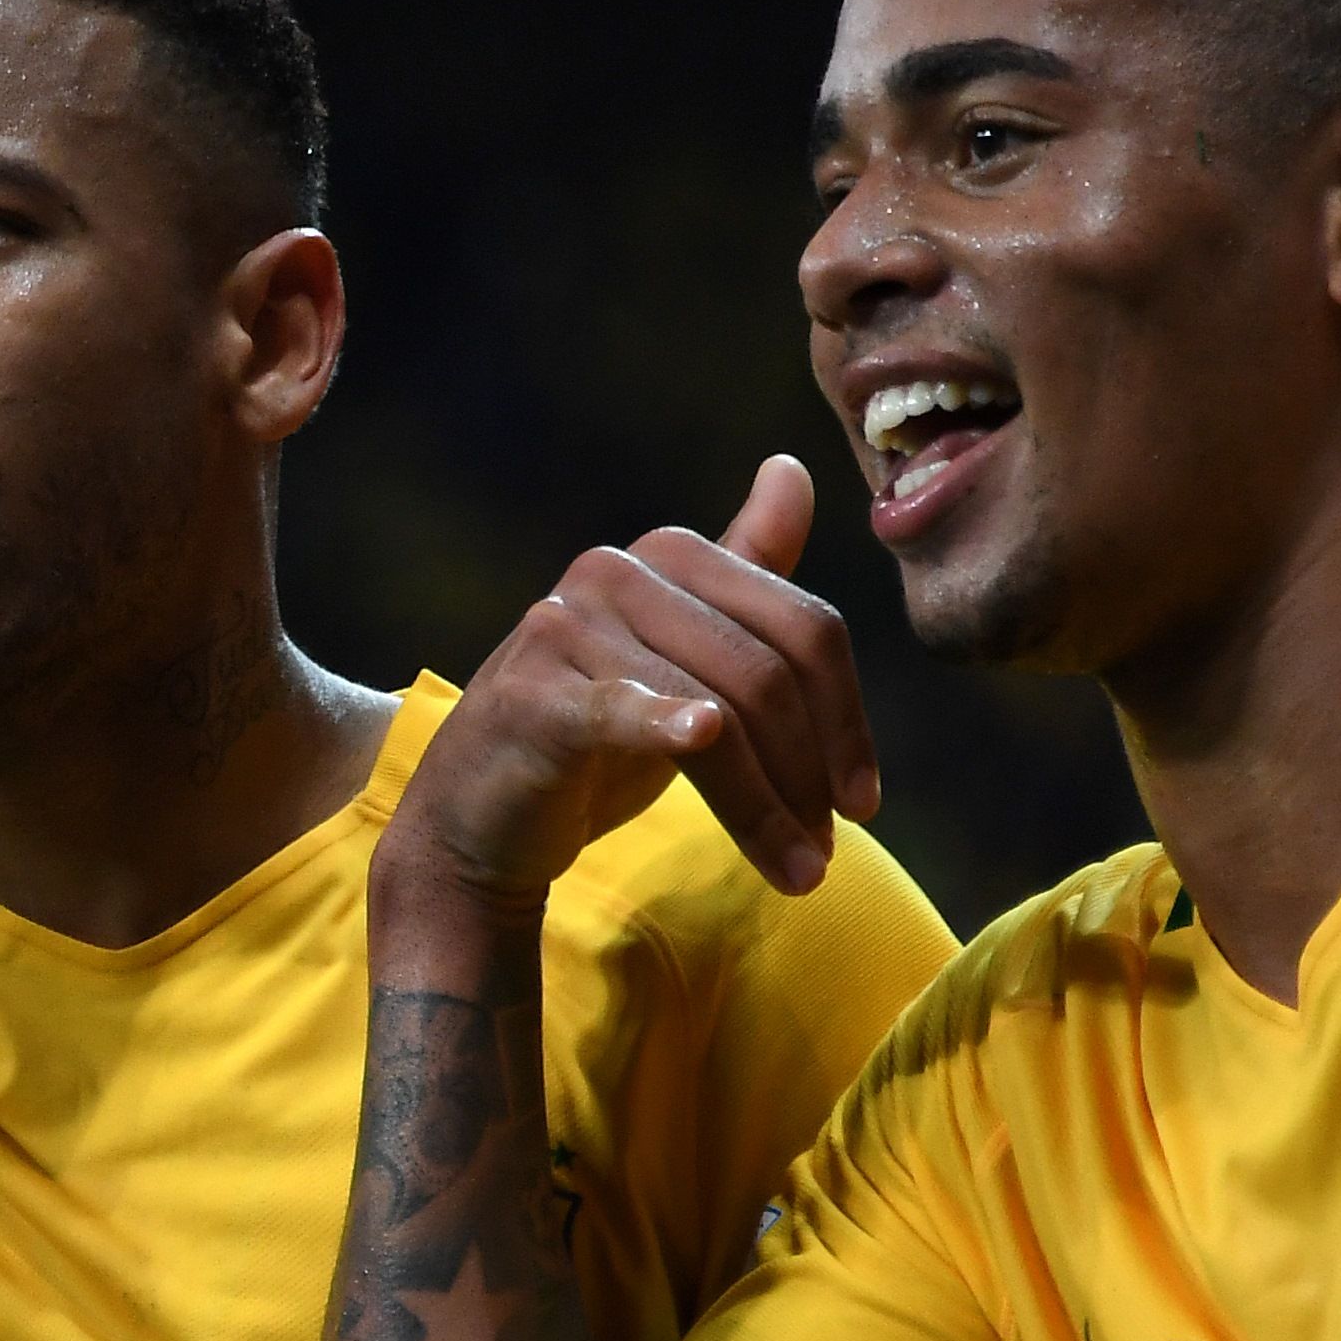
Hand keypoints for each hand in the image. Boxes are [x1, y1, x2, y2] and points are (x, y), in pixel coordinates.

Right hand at [387, 455, 879, 909]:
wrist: (477, 813)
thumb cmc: (592, 736)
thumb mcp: (680, 656)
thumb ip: (743, 570)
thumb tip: (791, 468)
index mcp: (669, 557)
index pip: (802, 628)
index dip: (848, 719)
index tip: (863, 800)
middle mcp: (616, 573)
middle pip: (764, 672)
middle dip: (808, 773)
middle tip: (826, 856)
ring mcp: (566, 628)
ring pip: (714, 712)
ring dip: (764, 807)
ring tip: (798, 872)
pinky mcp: (530, 694)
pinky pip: (617, 707)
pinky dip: (663, 721)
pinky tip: (701, 735)